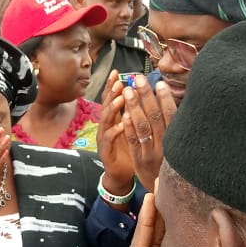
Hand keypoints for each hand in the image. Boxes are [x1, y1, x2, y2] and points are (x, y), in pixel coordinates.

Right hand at [96, 71, 136, 199]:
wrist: (120, 174)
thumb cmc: (129, 149)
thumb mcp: (132, 128)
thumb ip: (134, 111)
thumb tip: (142, 92)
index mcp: (113, 119)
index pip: (111, 99)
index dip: (112, 85)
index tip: (117, 72)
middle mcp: (106, 126)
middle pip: (106, 106)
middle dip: (111, 93)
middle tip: (118, 81)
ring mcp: (104, 138)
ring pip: (106, 120)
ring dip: (113, 108)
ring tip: (121, 97)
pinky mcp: (105, 151)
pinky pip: (109, 139)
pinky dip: (115, 131)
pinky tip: (122, 124)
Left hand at [121, 75, 176, 190]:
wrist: (165, 191)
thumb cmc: (173, 163)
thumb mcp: (180, 146)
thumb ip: (176, 127)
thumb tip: (172, 101)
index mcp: (178, 139)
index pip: (171, 115)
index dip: (165, 98)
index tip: (159, 83)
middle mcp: (166, 146)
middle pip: (155, 117)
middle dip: (146, 96)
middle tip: (138, 79)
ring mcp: (151, 153)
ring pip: (143, 127)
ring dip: (134, 108)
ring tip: (127, 91)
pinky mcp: (139, 160)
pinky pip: (134, 142)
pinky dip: (129, 127)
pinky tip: (124, 113)